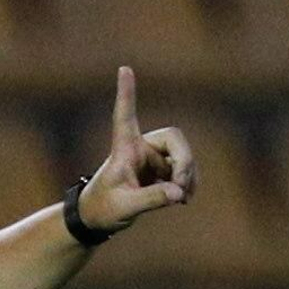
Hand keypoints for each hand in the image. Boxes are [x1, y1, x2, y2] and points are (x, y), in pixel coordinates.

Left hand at [78, 66, 196, 232]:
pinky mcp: (161, 171)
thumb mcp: (125, 207)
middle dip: (184, 161)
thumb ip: (151, 199)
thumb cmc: (103, 208)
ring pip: (183, 155)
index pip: (124, 117)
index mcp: (123, 149)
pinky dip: (188, 183)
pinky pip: (184, 171)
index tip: (124, 68)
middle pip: (173, 138)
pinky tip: (183, 199)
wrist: (100, 219)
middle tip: (181, 187)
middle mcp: (140, 147)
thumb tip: (179, 192)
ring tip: (182, 198)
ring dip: (188, 175)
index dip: (126, 93)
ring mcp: (153, 159)